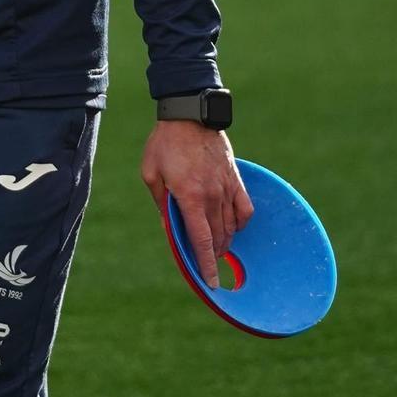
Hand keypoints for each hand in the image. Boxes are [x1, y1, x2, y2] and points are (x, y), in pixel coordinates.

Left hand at [141, 121, 253, 287]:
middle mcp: (211, 196)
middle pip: (218, 238)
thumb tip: (169, 226)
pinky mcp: (235, 177)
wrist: (190, 113)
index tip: (212, 283)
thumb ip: (161, 202)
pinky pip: (245, 208)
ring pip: (232, 226)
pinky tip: (232, 226)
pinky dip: (241, 222)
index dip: (207, 265)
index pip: (202, 241)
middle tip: (207, 263)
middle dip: (214, 255)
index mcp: (189, 197)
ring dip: (225, 241)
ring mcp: (226, 187)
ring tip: (217, 247)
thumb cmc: (164, 142)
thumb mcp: (151, 172)